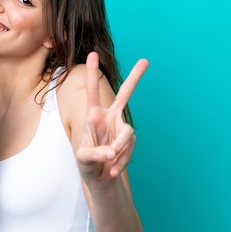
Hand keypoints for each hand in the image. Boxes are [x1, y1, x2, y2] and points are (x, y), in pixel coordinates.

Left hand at [76, 52, 148, 181]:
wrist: (100, 177)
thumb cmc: (86, 163)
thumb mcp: (84, 158)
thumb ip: (96, 153)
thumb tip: (112, 152)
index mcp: (93, 116)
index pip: (92, 92)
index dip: (92, 73)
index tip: (92, 54)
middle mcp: (109, 117)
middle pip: (125, 95)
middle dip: (135, 78)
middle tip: (146, 60)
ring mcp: (121, 128)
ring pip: (127, 133)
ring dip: (119, 149)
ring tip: (108, 162)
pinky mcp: (130, 140)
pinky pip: (128, 149)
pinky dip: (120, 162)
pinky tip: (112, 170)